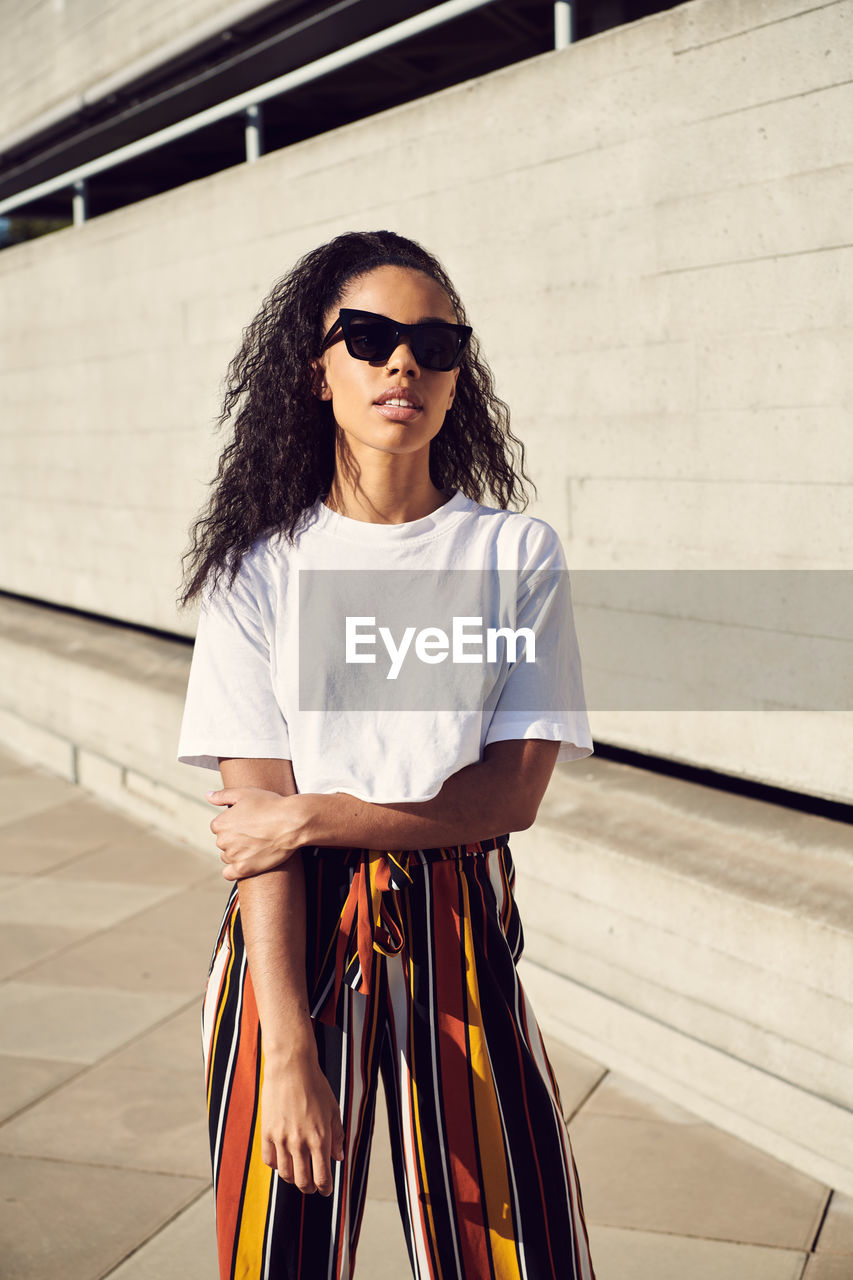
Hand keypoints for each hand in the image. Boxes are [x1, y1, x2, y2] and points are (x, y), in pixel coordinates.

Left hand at [206, 788, 315, 879]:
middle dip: (235, 838)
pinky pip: (229, 873)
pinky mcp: (244, 869)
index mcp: (220, 823)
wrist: (291, 822)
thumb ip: (223, 795)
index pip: (219, 827)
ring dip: (237, 852)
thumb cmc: (270, 805)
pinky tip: (245, 863)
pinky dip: (234, 869)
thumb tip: (208, 796)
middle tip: (254, 832)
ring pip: (227, 856)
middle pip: (223, 842)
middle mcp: (223, 840)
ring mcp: (233, 856)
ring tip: (256, 845)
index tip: (247, 822)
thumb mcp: (245, 793)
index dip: (233, 823)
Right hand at [262, 1044, 345, 1194]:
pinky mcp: (267, 1132)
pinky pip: (269, 1160)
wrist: (291, 1068)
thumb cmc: (316, 1086)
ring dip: (293, 1179)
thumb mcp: (333, 1110)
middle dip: (309, 1188)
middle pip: (303, 1181)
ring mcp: (281, 1139)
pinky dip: (276, 1165)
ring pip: (285, 1174)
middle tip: (312, 1185)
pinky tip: (283, 1160)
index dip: (325, 1188)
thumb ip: (337, 1136)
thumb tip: (338, 1158)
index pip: (322, 1177)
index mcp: (320, 1138)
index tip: (326, 1190)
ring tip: (297, 1175)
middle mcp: (300, 1143)